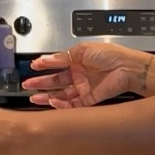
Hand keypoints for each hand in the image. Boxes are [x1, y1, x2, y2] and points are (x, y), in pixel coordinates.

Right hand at [22, 42, 146, 108]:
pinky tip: (52, 101)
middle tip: (27, 85)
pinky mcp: (89, 99)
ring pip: (61, 95)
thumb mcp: (83, 50)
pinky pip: (72, 104)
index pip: (57, 64)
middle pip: (56, 81)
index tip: (33, 67)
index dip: (45, 66)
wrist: (127, 68)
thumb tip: (47, 58)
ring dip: (47, 96)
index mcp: (78, 60)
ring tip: (33, 97)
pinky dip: (61, 104)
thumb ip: (63, 56)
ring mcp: (83, 87)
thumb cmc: (110, 55)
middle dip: (41, 83)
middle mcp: (79, 75)